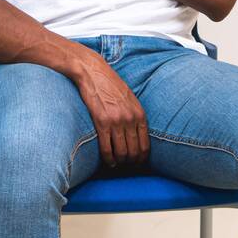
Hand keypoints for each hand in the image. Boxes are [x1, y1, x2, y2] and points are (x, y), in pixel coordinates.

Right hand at [71, 47, 150, 169]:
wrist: (92, 71)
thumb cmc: (110, 83)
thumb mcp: (130, 98)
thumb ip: (135, 115)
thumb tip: (137, 135)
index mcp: (139, 113)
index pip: (145, 145)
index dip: (142, 159)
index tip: (137, 163)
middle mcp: (130, 119)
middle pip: (134, 152)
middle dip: (130, 163)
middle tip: (125, 166)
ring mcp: (116, 121)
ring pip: (121, 153)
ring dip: (118, 162)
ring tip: (115, 164)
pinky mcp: (101, 122)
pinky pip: (107, 148)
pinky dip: (107, 159)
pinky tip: (107, 160)